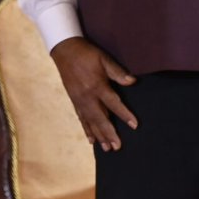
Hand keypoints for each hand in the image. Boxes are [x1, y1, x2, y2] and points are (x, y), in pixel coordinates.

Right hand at [49, 36, 137, 150]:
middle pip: (100, 118)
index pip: (113, 103)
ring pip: (90, 122)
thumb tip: (132, 81)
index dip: (124, 114)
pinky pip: (81, 118)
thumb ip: (117, 72)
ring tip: (107, 148)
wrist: (63, 50)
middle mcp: (87, 96)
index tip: (134, 125)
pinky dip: (86, 129)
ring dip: (99, 135)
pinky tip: (91, 139)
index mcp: (96, 85)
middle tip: (117, 147)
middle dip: (109, 133)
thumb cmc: (86, 53)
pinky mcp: (74, 100)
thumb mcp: (103, 58)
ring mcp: (79, 100)